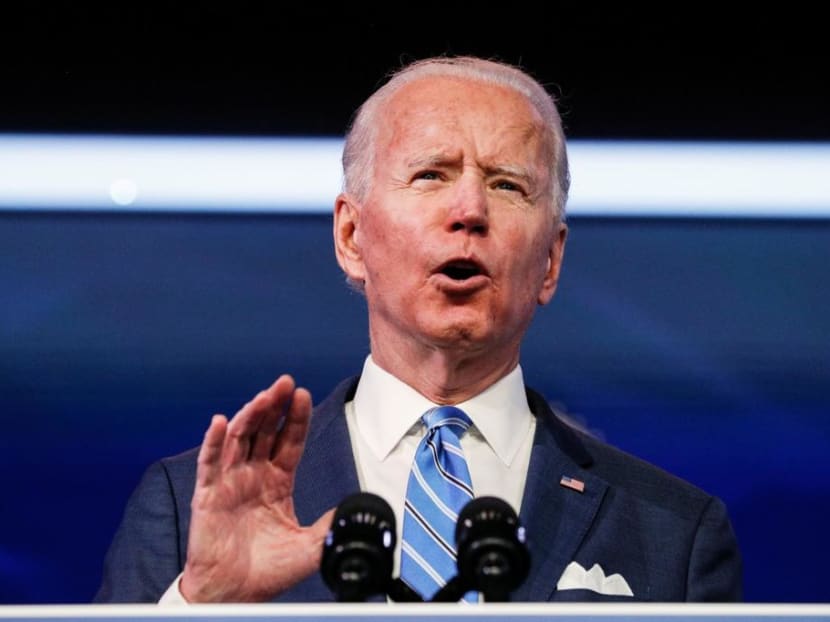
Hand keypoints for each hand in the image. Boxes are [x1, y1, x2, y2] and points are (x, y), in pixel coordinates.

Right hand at [180, 375, 334, 601]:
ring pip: (238, 439)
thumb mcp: (309, 547)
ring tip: (264, 396)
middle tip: (285, 382)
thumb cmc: (267, 571)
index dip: (296, 418)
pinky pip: (209, 464)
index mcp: (277, 482)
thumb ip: (330, 525)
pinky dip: (212, 442)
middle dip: (275, 405)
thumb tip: (354, 509)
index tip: (303, 394)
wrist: (235, 595)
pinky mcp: (208, 496)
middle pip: (264, 431)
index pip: (288, 441)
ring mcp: (229, 483)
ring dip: (250, 415)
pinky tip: (219, 422)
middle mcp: (253, 475)